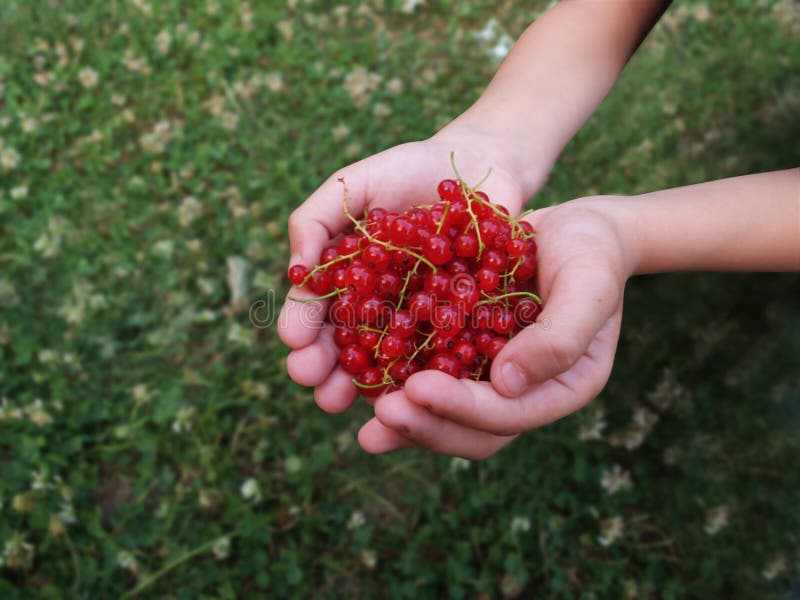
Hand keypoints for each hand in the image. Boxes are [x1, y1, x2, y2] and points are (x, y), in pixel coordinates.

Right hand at [278, 128, 548, 416]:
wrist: (479, 166)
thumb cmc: (408, 170)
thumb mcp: (353, 183)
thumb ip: (316, 219)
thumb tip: (296, 269)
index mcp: (344, 278)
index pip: (315, 308)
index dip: (301, 326)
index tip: (294, 341)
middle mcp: (376, 307)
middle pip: (344, 344)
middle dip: (325, 367)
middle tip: (315, 384)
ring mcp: (416, 320)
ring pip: (386, 360)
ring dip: (363, 383)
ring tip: (344, 401)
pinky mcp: (458, 325)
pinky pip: (440, 354)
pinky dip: (423, 373)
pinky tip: (408, 390)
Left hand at [358, 197, 632, 458]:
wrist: (575, 229)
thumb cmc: (591, 252)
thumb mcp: (587, 285)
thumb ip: (559, 337)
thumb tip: (507, 385)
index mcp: (562, 388)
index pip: (511, 416)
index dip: (463, 408)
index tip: (418, 389)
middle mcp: (526, 393)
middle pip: (475, 431)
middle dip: (428, 426)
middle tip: (384, 413)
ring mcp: (494, 378)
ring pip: (450, 418)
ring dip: (410, 423)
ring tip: (367, 425)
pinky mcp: (467, 356)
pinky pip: (433, 382)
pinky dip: (401, 390)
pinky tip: (365, 387)